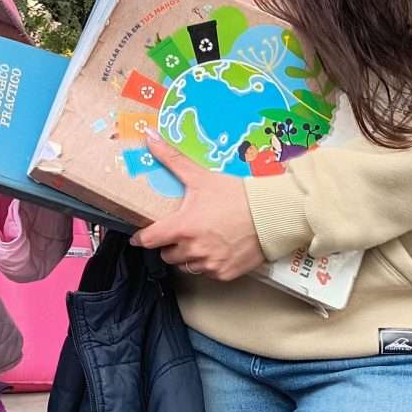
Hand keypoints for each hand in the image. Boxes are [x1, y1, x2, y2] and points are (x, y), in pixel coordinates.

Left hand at [129, 133, 265, 281]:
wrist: (272, 214)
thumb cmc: (237, 195)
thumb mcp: (201, 176)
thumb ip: (172, 159)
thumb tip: (150, 137)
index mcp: (183, 228)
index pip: (149, 241)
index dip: (142, 238)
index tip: (139, 237)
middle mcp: (193, 250)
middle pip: (167, 255)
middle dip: (170, 244)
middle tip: (181, 231)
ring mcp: (209, 264)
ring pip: (186, 266)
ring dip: (188, 255)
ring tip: (200, 239)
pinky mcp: (225, 274)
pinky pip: (208, 273)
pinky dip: (209, 263)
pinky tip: (217, 248)